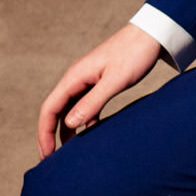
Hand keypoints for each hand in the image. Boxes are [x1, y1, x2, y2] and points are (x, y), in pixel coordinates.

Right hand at [35, 23, 162, 156]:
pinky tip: (89, 135)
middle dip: (50, 135)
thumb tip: (69, 124)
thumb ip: (93, 102)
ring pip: (69, 109)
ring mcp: (87, 81)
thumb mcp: (115, 81)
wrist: (151, 35)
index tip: (46, 155)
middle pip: (55, 111)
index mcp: (74, 77)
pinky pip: (85, 105)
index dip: (44, 133)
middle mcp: (76, 79)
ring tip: (68, 153)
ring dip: (67, 130)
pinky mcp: (99, 82)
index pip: (49, 109)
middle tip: (51, 160)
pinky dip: (84, 121)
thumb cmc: (135, 54)